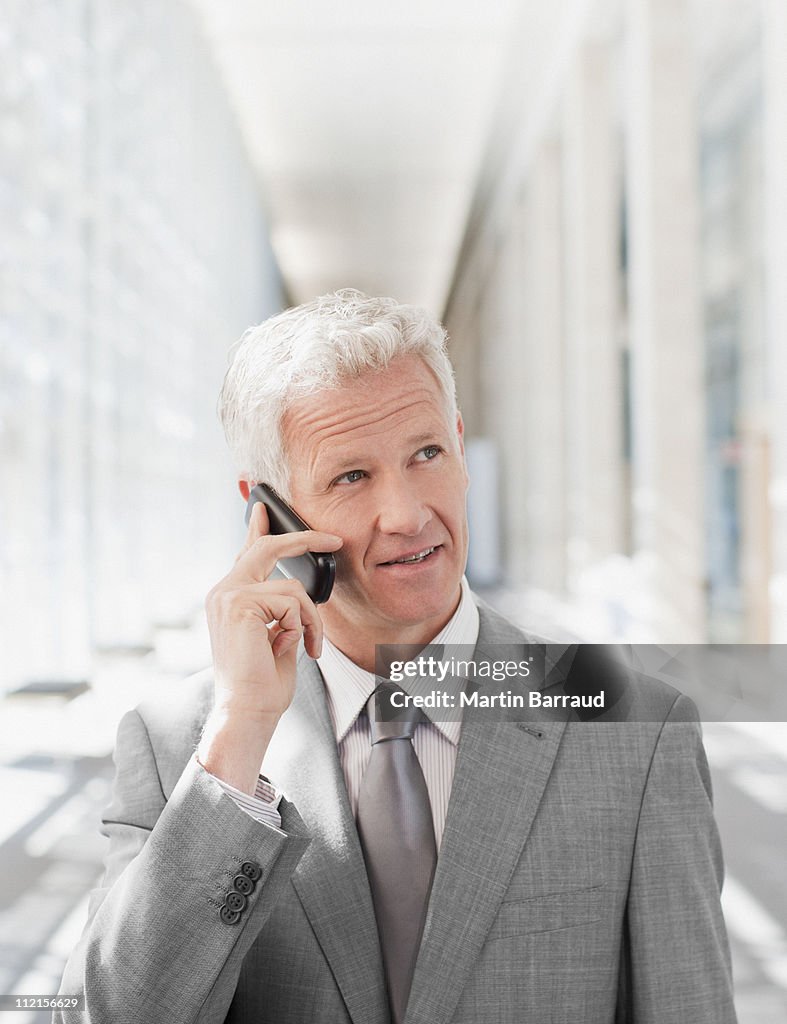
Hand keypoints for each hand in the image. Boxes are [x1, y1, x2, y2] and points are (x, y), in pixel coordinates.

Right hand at [198, 502, 341, 791]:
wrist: (247, 711)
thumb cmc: (262, 683)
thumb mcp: (276, 637)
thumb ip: (280, 610)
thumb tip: (295, 593)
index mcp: (228, 599)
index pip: (246, 554)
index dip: (257, 529)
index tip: (263, 507)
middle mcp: (223, 592)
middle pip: (266, 548)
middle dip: (302, 539)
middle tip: (332, 540)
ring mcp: (229, 596)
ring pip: (292, 587)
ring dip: (312, 619)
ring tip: (310, 646)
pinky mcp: (240, 604)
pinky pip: (293, 601)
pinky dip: (306, 626)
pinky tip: (299, 648)